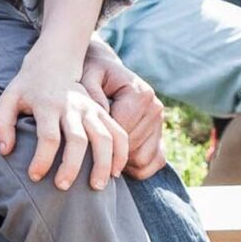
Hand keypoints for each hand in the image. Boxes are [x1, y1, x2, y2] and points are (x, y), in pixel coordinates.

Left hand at [0, 51, 129, 189]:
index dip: (42, 159)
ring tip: (97, 187)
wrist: (54, 61)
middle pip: (78, 139)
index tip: (34, 177)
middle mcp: (73, 106)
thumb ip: (1, 124)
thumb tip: (5, 151)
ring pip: (104, 137)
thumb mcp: (7, 100)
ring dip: (103, 163)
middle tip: (63, 187)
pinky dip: (121, 152)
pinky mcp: (103, 112)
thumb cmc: (27, 86)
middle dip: (72, 165)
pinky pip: (118, 132)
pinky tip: (117, 172)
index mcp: (48, 105)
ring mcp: (91, 109)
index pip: (47, 136)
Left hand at [80, 42, 165, 178]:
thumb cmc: (93, 75)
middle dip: (106, 154)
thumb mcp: (87, 76)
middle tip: (85, 154)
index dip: (98, 142)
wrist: (107, 73)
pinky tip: (114, 160)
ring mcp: (160, 125)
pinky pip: (152, 164)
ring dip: (119, 163)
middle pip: (130, 147)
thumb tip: (100, 115)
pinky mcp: (161, 138)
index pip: (121, 131)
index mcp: (140, 94)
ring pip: (141, 159)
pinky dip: (134, 168)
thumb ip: (90, 92)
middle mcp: (155, 109)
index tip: (79, 146)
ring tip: (98, 156)